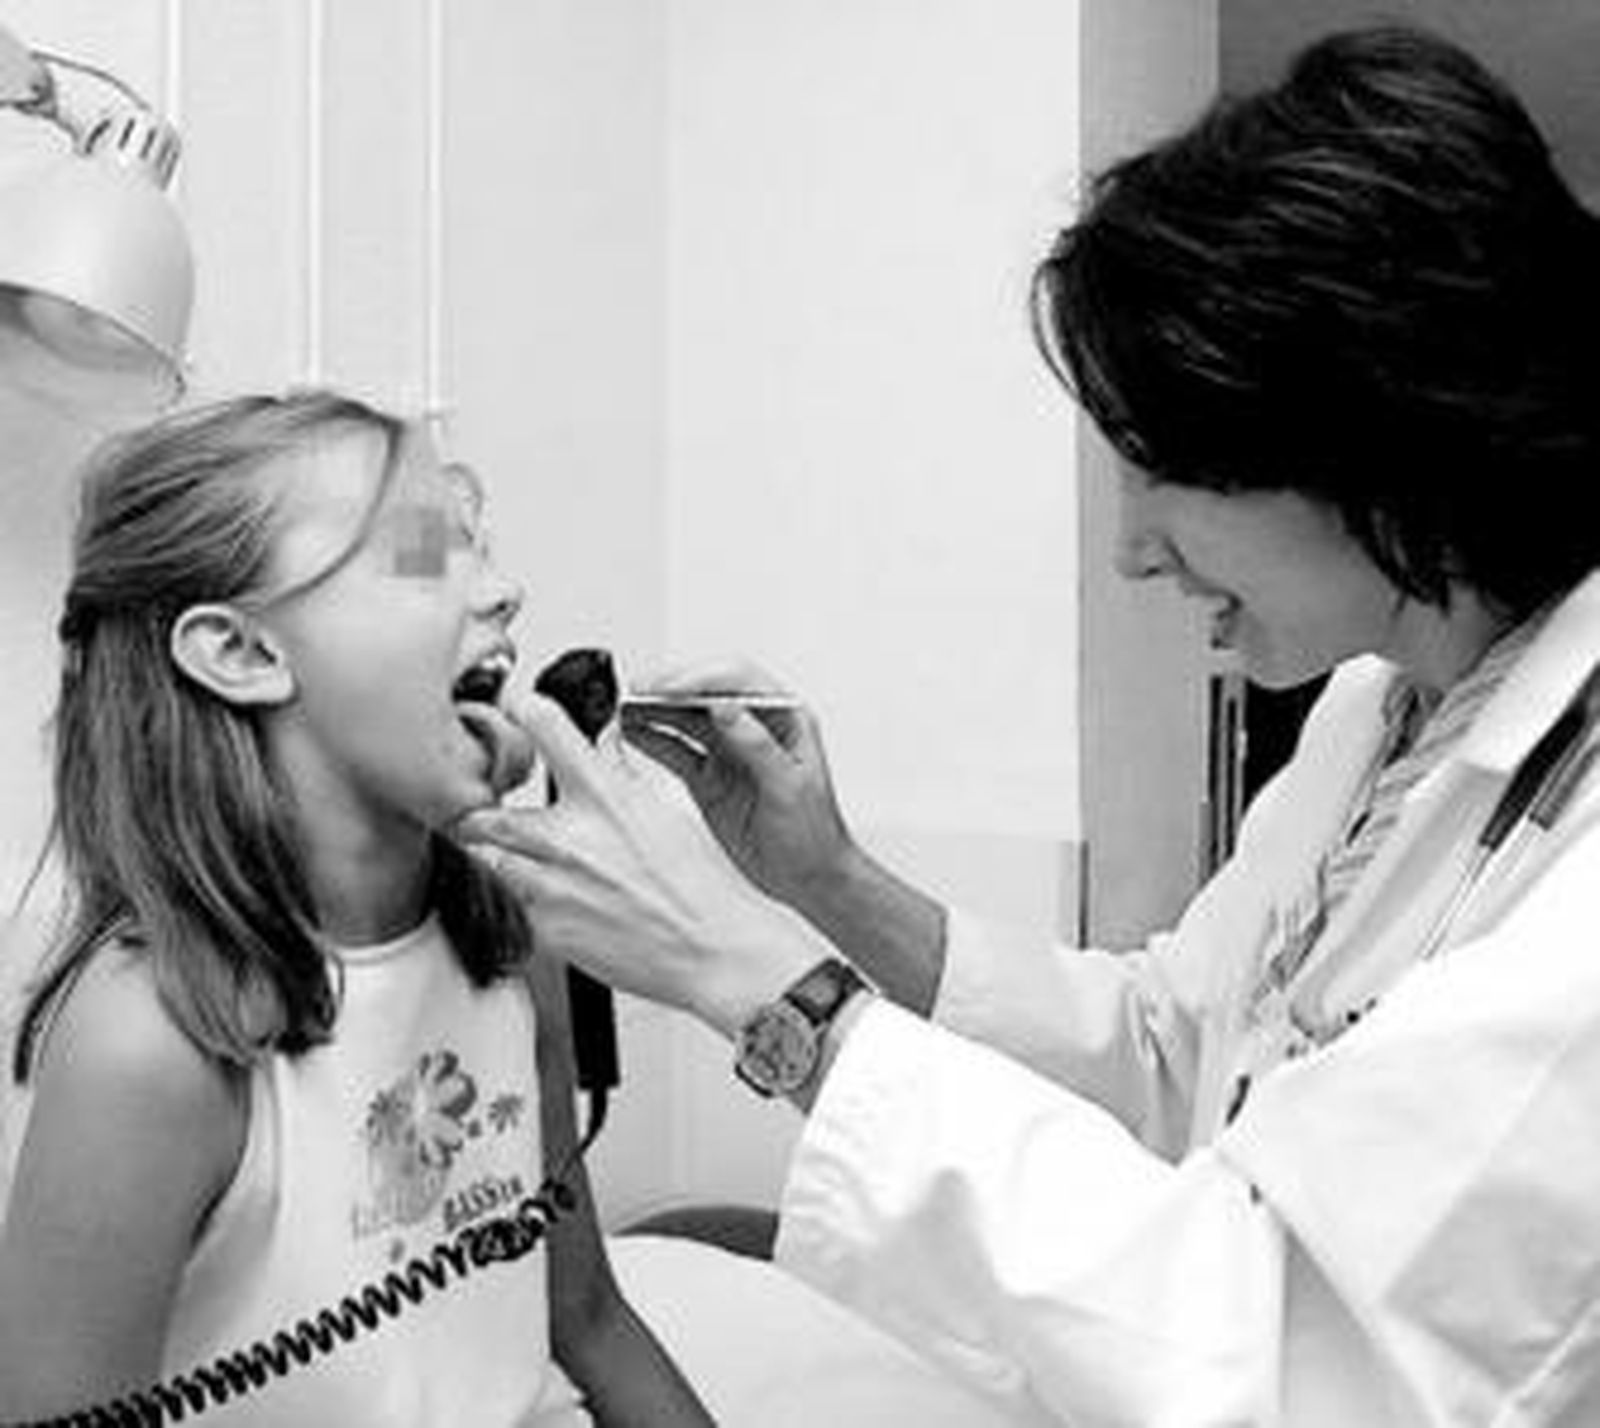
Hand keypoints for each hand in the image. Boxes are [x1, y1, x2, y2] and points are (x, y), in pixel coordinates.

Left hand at [453, 691, 826, 1037]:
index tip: (514, 710)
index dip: (520, 710)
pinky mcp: (547, 929)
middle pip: (482, 814)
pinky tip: (556, 902)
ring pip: (487, 862)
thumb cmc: (701, 886)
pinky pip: (512, 907)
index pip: (543, 725)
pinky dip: (523, 901)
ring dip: (498, 860)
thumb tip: (602, 746)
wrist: (713, 950)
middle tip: (492, 819)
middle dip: (481, 817)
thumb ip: (620, 775)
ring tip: (525, 865)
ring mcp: (552, 886)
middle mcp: (570, 837)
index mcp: (604, 796)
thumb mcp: (665, 810)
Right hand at [619, 662, 855, 915]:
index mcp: (785, 718)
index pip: (739, 681)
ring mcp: (728, 751)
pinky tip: (632, 732)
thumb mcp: (790, 787)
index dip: (703, 678)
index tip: (672, 688)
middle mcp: (754, 727)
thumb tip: (726, 707)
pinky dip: (653, 740)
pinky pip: (676, 750)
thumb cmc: (815, 832)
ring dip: (655, 710)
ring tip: (625, 707)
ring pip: (686, 718)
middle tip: (640, 692)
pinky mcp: (709, 777)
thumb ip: (757, 745)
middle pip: (706, 693)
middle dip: (671, 688)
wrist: (808, 877)